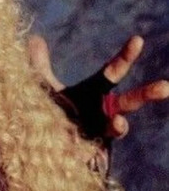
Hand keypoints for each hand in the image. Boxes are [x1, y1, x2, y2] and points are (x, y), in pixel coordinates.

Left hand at [28, 35, 168, 138]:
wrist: (39, 145)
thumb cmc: (48, 113)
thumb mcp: (41, 87)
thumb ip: (39, 65)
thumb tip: (34, 38)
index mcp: (93, 92)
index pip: (112, 72)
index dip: (125, 57)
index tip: (137, 40)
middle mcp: (101, 111)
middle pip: (129, 101)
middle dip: (147, 94)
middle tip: (166, 87)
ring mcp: (97, 133)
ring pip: (117, 129)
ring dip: (119, 127)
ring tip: (118, 124)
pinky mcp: (88, 152)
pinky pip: (95, 151)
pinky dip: (92, 150)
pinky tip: (87, 150)